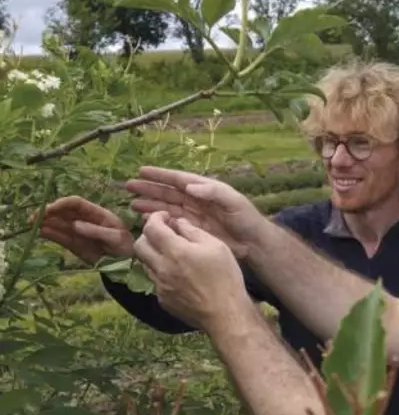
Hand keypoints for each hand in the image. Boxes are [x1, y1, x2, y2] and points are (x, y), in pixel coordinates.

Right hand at [36, 196, 134, 264]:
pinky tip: (39, 232)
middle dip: (48, 212)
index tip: (50, 209)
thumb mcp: (116, 238)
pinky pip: (59, 236)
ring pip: (58, 223)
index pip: (75, 203)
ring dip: (44, 222)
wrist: (125, 263)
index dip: (62, 203)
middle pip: (63, 211)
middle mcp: (84, 219)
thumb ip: (96, 231)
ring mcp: (77, 231)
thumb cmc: (125, 246)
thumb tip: (75, 224)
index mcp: (96, 213)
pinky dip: (49, 233)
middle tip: (34, 217)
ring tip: (32, 224)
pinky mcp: (73, 243)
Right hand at [125, 166, 263, 258]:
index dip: (160, 175)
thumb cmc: (246, 218)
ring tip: (132, 204)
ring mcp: (192, 216)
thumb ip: (213, 192)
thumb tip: (190, 186)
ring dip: (150, 205)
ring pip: (166, 208)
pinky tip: (145, 221)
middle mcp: (195, 200)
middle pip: (168, 192)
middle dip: (149, 189)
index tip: (142, 171)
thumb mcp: (233, 201)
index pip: (178, 179)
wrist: (253, 243)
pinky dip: (158, 222)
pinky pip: (171, 224)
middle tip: (128, 187)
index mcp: (204, 189)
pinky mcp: (191, 231)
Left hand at [132, 211, 250, 333]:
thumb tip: (178, 223)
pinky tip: (179, 274)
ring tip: (172, 254)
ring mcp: (160, 285)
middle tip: (164, 234)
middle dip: (148, 235)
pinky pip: (155, 280)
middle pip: (139, 245)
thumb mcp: (217, 246)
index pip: (151, 227)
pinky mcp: (162, 299)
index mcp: (175, 251)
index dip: (156, 218)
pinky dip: (162, 272)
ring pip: (145, 263)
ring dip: (154, 254)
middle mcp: (161, 268)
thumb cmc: (225, 277)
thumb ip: (194, 232)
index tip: (166, 218)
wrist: (225, 314)